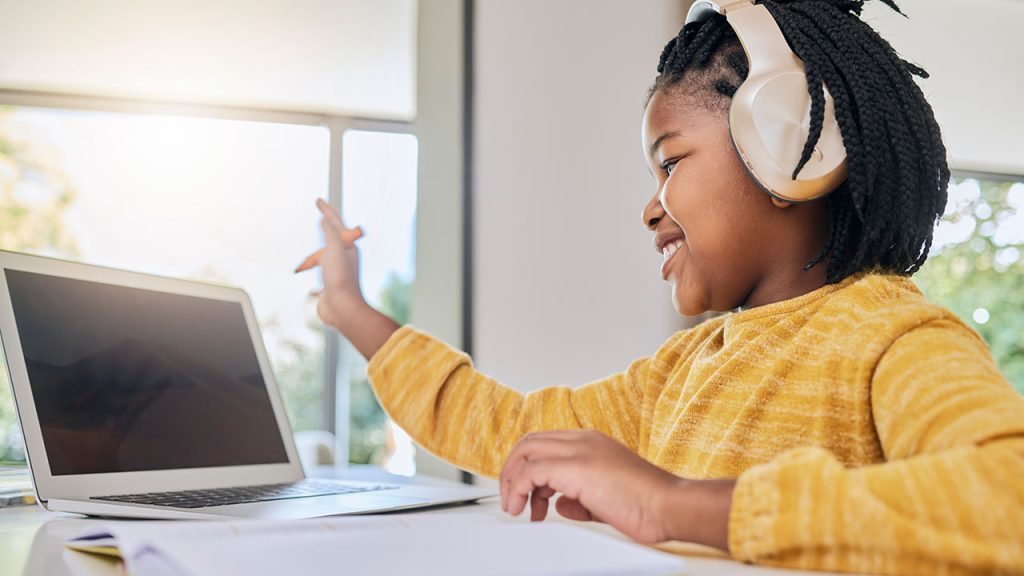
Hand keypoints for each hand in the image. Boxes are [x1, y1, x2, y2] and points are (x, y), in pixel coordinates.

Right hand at [296, 198, 364, 329]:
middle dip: (324, 228)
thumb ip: (331, 232)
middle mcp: (343, 257)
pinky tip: (304, 275)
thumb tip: (326, 218)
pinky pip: (318, 272)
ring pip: (321, 257)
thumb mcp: (334, 250)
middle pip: (330, 239)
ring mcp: (336, 271)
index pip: (335, 223)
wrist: (342, 309)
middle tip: (320, 214)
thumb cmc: (341, 279)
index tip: (319, 201)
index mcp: (347, 247)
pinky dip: (310, 270)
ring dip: (311, 255)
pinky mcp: (328, 283)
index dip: (327, 210)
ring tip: (303, 256)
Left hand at [499, 430, 682, 543]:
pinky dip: (518, 490)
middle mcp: (583, 440)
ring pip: (526, 452)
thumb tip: (561, 505)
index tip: (527, 494)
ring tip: (515, 508)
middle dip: (512, 472)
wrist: (670, 505)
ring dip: (512, 481)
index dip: (527, 467)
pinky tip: (523, 509)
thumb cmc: (648, 505)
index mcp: (592, 442)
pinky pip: (531, 472)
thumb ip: (580, 499)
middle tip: (513, 501)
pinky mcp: (576, 467)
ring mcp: (580, 450)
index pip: (545, 443)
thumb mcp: (605, 501)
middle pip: (529, 443)